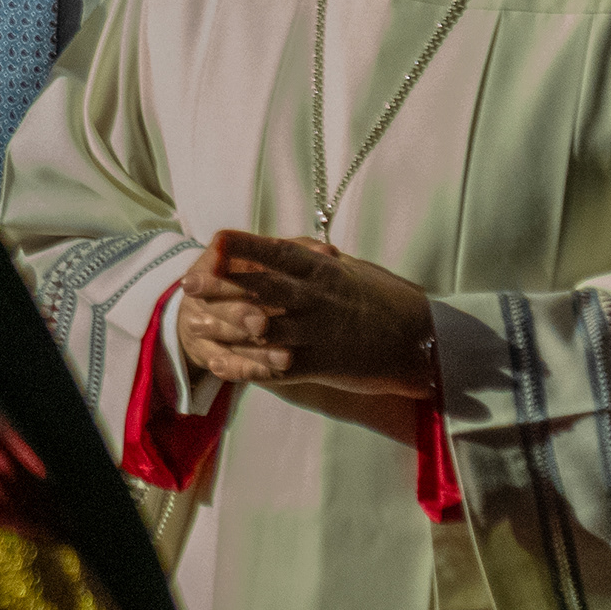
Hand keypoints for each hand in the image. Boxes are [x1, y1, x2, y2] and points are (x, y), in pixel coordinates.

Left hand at [175, 230, 440, 397]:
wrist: (422, 340)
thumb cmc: (385, 300)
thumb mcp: (351, 270)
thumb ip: (316, 259)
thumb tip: (287, 244)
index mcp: (323, 271)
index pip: (276, 252)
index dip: (243, 247)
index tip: (214, 242)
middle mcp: (316, 299)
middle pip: (261, 288)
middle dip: (221, 285)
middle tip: (188, 283)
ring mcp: (317, 333)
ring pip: (262, 329)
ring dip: (225, 328)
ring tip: (194, 326)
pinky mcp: (319, 365)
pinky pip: (276, 367)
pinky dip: (247, 367)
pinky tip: (222, 366)